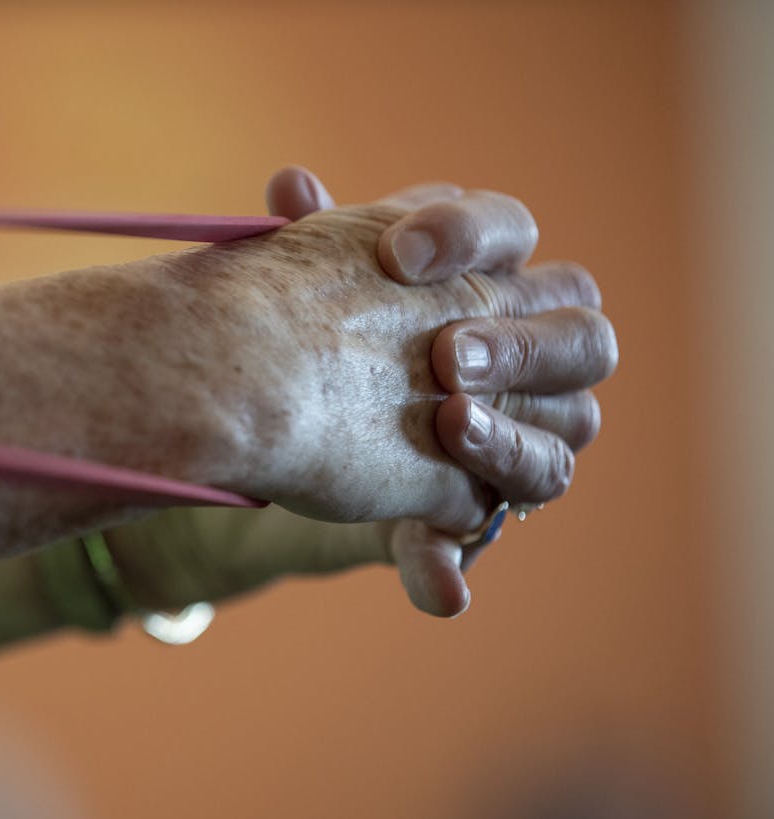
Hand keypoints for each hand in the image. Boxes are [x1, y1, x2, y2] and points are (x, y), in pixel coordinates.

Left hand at [111, 169, 614, 615]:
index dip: (469, 234)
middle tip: (446, 353)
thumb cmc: (326, 339)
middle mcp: (533, 354)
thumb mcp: (313, 292)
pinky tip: (431, 579)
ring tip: (448, 424)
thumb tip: (291, 185)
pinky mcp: (478, 507)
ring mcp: (523, 433)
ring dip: (509, 436)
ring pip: (569, 431)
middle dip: (519, 344)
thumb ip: (312, 241)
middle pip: (581, 336)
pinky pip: (489, 531)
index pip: (514, 233)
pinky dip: (451, 558)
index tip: (393, 252)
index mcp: (492, 278)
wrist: (305, 430)